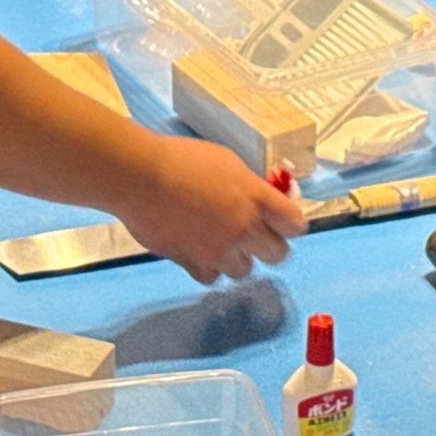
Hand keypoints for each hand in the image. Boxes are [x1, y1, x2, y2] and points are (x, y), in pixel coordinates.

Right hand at [116, 136, 307, 283]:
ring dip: (237, 258)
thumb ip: (249, 185)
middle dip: (269, 245)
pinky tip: (198, 249)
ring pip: (245, 270)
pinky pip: (212, 277)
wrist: (140, 176)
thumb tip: (260, 198)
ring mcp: (220, 250)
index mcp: (255, 197)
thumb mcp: (225, 161)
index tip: (284, 222)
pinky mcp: (194, 263)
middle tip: (256, 236)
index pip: (295, 224)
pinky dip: (208, 266)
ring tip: (219, 240)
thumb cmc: (179, 159)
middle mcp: (244, 227)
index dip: (290, 224)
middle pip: (278, 254)